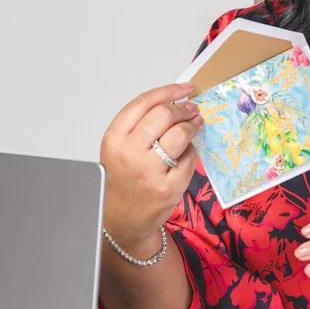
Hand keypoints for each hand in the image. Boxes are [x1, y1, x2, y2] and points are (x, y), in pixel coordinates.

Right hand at [100, 82, 203, 253]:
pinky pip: (189, 158)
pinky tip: (186, 153)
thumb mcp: (119, 148)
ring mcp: (149, 171)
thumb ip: (140, 125)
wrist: (121, 219)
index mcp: (113, 139)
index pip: (143, 103)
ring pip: (180, 134)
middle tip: (192, 110)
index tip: (185, 89)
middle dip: (183, 109)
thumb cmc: (122, 179)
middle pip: (164, 114)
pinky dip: (191, 152)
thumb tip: (175, 101)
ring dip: (192, 126)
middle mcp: (129, 153)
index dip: (169, 91)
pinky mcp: (168, 187)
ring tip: (195, 125)